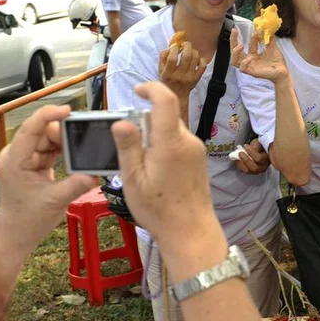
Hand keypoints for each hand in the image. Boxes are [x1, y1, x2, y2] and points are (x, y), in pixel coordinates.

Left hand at [0, 105, 98, 255]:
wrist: (16, 234)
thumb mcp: (55, 202)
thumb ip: (75, 185)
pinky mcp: (32, 164)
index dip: (48, 115)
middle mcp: (17, 155)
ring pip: (47, 139)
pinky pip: (49, 150)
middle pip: (41, 132)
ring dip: (64, 142)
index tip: (67, 110)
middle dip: (62, 133)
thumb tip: (95, 174)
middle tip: (83, 138)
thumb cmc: (28, 220)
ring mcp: (24, 159)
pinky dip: (63, 151)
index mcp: (15, 160)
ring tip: (80, 151)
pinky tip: (75, 155)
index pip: (30, 128)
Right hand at [112, 82, 213, 240]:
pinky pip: (178, 143)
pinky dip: (163, 147)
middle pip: (165, 117)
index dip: (151, 88)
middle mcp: (187, 142)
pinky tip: (154, 170)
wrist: (190, 231)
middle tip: (127, 143)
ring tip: (140, 164)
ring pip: (171, 131)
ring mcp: (196, 151)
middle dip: (145, 121)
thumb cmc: (159, 209)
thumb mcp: (134, 179)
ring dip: (154, 137)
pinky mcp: (198, 161)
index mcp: (171, 142)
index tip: (137, 91)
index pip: (165, 100)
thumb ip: (127, 147)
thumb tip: (120, 121)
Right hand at [159, 40, 206, 99]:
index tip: (175, 47)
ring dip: (193, 51)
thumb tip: (171, 47)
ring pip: (195, 59)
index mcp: (168, 73)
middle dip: (187, 46)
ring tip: (190, 51)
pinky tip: (196, 59)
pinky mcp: (197, 78)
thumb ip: (163, 57)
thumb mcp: (160, 70)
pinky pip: (203, 65)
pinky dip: (201, 59)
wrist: (177, 95)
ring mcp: (189, 77)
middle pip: (186, 56)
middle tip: (185, 44)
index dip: (174, 49)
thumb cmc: (167, 80)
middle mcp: (179, 76)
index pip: (172, 58)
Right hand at [231, 27, 289, 82]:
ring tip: (241, 45)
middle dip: (233, 40)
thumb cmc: (277, 61)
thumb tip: (266, 28)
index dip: (246, 37)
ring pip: (234, 61)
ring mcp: (250, 66)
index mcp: (252, 55)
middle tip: (234, 30)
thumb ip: (268, 38)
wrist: (283, 71)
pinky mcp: (252, 72)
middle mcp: (249, 60)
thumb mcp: (272, 47)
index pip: (244, 45)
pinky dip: (244, 63)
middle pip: (234, 52)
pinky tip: (250, 58)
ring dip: (235, 52)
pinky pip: (242, 69)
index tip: (254, 30)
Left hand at [235, 138, 270, 174]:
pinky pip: (244, 171)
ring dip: (241, 164)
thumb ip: (255, 146)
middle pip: (255, 168)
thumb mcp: (259, 143)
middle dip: (246, 160)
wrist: (260, 149)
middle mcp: (263, 167)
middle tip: (240, 153)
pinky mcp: (251, 172)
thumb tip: (247, 149)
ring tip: (238, 157)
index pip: (259, 158)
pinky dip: (240, 166)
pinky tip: (238, 160)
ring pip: (249, 171)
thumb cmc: (260, 146)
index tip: (246, 146)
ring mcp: (257, 170)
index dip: (251, 152)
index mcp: (267, 158)